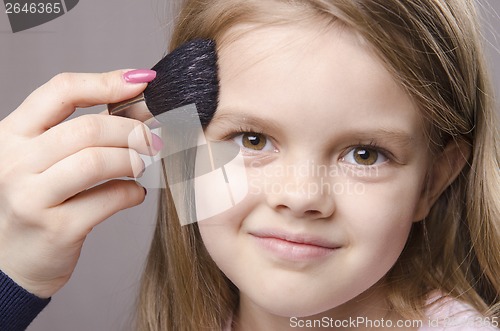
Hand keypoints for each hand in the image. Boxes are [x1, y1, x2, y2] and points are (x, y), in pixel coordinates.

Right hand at [0, 70, 160, 297]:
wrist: (11, 260)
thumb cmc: (36, 201)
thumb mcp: (41, 159)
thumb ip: (80, 132)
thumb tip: (137, 105)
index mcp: (13, 134)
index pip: (61, 91)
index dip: (106, 81)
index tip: (141, 81)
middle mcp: (15, 162)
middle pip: (88, 128)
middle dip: (131, 131)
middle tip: (151, 139)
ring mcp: (32, 197)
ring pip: (97, 161)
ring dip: (132, 160)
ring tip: (141, 165)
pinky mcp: (56, 228)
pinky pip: (109, 198)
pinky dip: (132, 193)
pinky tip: (134, 194)